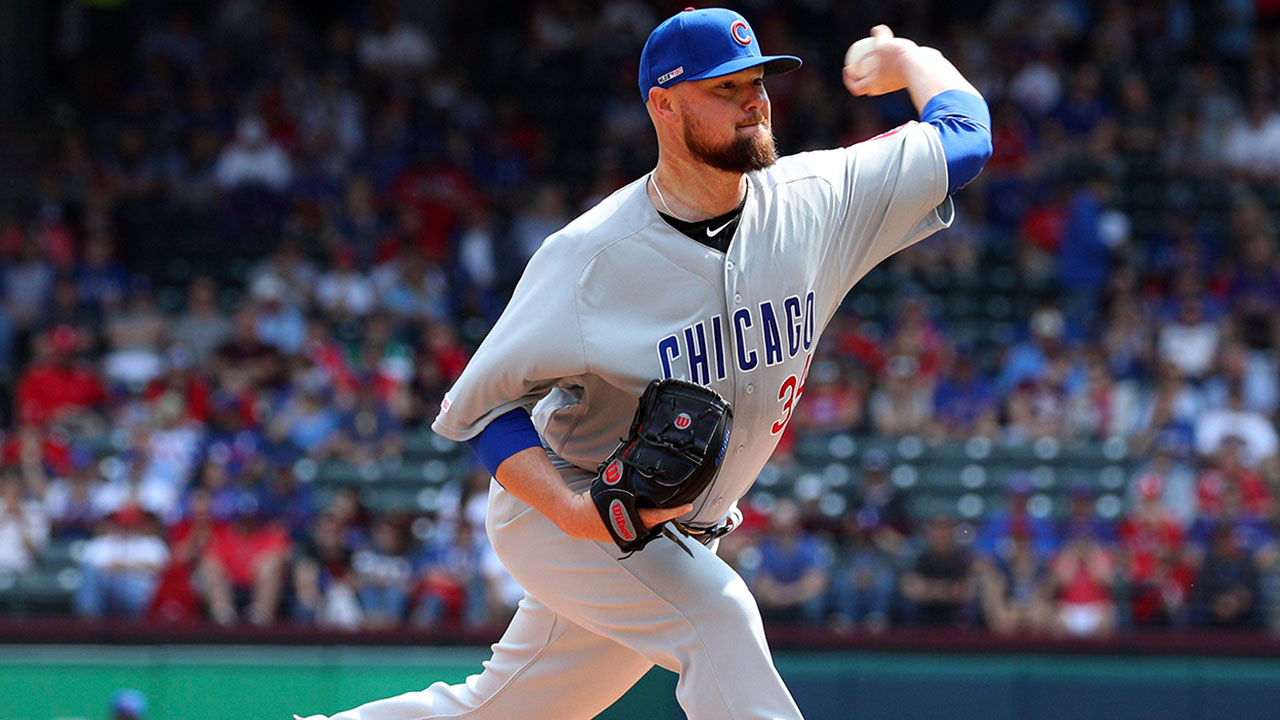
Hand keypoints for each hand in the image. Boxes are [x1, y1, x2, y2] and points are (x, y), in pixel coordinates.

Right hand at [557, 492, 691, 543]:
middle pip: (658, 522)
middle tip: (679, 501)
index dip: (675, 510)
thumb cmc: (591, 502)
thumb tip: (633, 471)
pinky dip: (645, 520)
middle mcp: (632, 531)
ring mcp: (628, 536)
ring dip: (656, 517)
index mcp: (631, 518)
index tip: (688, 506)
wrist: (576, 518)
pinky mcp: (624, 537)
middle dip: (668, 512)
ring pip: (650, 526)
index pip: (659, 515)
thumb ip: (625, 482)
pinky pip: (640, 528)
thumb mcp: (610, 487)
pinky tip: (644, 511)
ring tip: (664, 504)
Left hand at [842, 25, 918, 97]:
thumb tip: (876, 30)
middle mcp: (883, 88)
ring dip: (878, 71)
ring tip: (879, 56)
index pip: (856, 88)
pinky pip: (896, 73)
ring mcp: (895, 85)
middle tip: (860, 65)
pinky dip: (893, 64)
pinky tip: (896, 50)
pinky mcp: (905, 79)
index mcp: (873, 84)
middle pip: (868, 87)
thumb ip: (879, 37)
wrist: (922, 68)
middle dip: (863, 78)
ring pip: (883, 80)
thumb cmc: (899, 58)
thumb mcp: (885, 43)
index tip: (847, 70)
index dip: (849, 81)